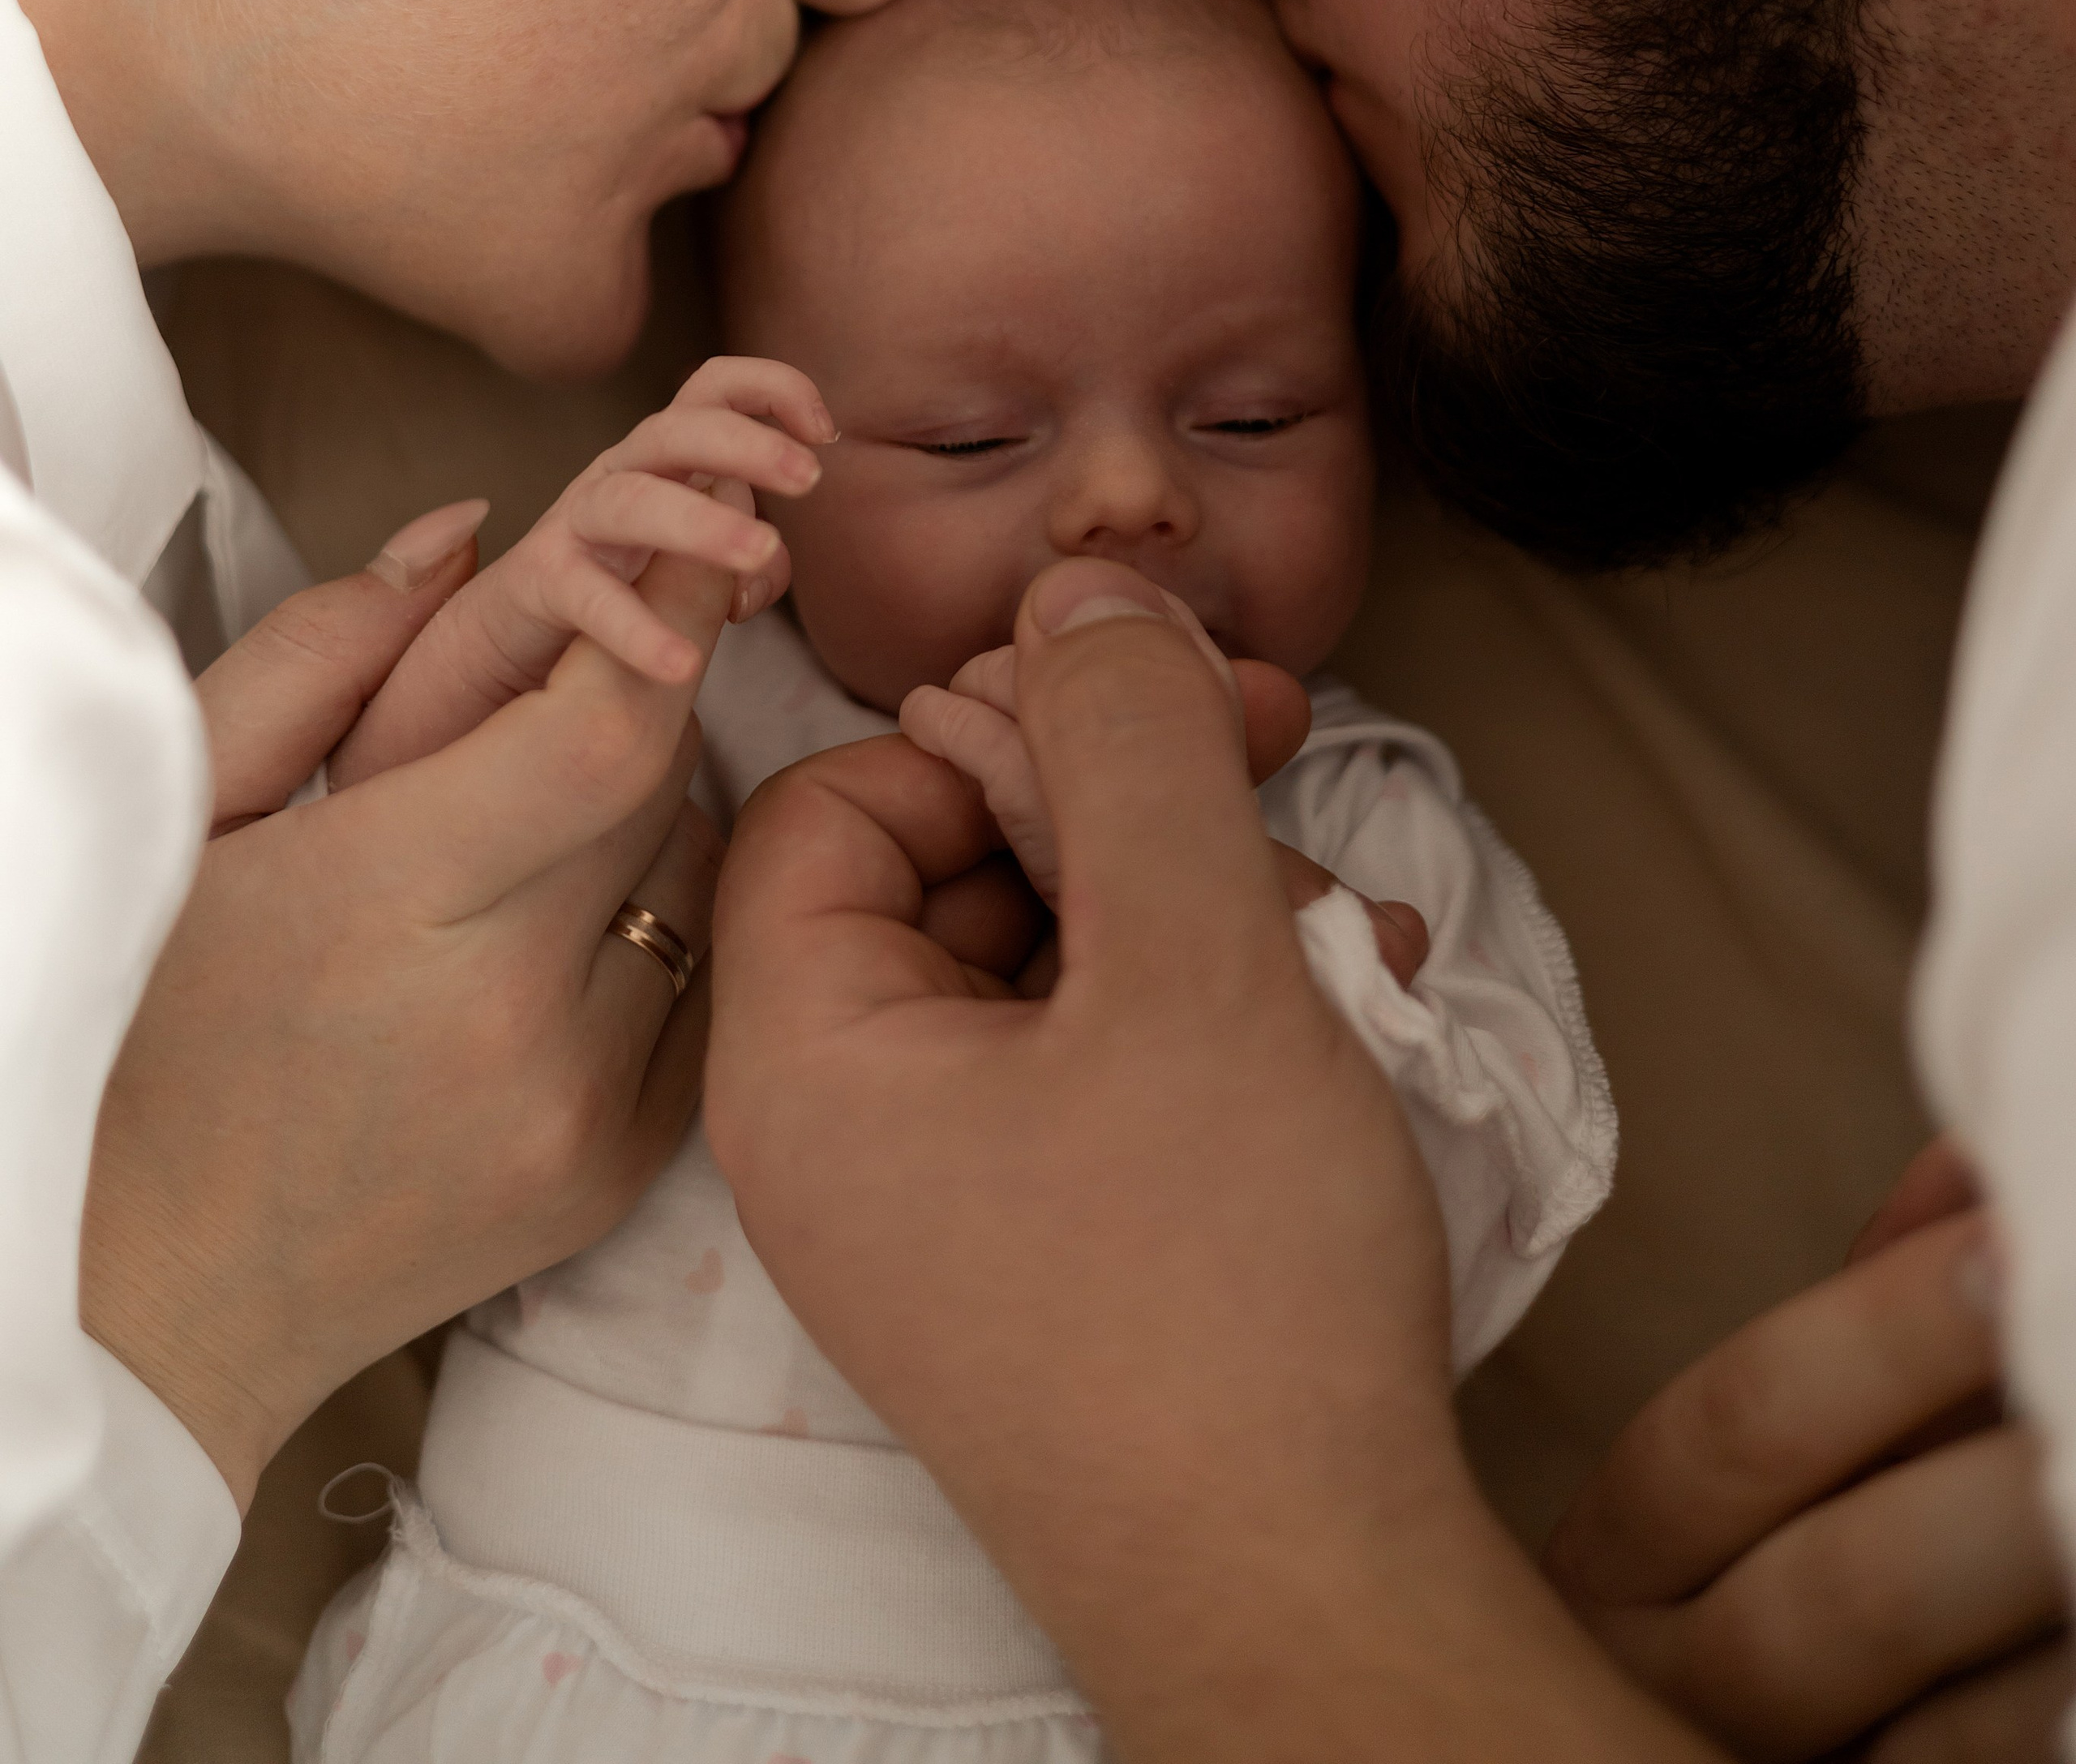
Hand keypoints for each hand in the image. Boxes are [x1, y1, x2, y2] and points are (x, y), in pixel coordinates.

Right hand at [81, 530, 727, 1509]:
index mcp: (391, 902)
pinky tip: (561, 929)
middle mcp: (513, 1013)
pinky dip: (658, 930)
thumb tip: (467, 532)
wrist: (154, 1297)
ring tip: (534, 825)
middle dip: (640, 699)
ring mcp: (582, 1106)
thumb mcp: (189, 814)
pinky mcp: (622, 1172)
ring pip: (697, 877)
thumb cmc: (149, 1031)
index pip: (604, 731)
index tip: (671, 552)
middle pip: (665, 785)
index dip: (658, 621)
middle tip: (574, 681)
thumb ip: (322, 654)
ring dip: (650, 817)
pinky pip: (703, 987)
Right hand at [332, 357, 833, 783]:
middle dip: (746, 435)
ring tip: (760, 551)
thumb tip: (766, 558)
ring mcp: (565, 538)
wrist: (476, 688)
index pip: (709, 396)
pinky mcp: (526, 595)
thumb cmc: (597, 624)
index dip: (771, 393)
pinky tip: (681, 663)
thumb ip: (724, 567)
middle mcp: (610, 491)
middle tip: (811, 473)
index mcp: (654, 476)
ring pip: (629, 498)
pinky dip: (633, 625)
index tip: (828, 432)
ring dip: (699, 516)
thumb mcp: (676, 593)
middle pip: (674, 427)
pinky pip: (582, 596)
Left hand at [709, 555, 1703, 1763]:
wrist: (1309, 1597)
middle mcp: (848, 1129)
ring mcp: (946, 1199)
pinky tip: (1342, 998)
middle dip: (1132, 798)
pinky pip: (1096, 1058)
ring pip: (1053, 956)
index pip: (836, 792)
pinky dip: (1211, 1005)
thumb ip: (1130, 742)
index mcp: (809, 1059)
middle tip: (1280, 752)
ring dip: (1204, 897)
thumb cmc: (1223, 1293)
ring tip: (1347, 928)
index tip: (1130, 729)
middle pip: (957, 863)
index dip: (984, 728)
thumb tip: (1082, 582)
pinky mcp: (1043, 1244)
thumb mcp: (1191, 958)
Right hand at [1545, 1138, 2070, 1759]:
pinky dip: (2057, 1726)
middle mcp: (1674, 1684)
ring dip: (2055, 1628)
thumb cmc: (1762, 1573)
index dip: (1885, 1336)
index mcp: (1632, 1549)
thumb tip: (1976, 1160)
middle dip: (1995, 1499)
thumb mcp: (1780, 1455)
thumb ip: (1870, 1320)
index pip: (1738, 1423)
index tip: (2013, 1249)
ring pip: (1939, 1739)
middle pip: (1840, 1591)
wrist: (1683, 1743)